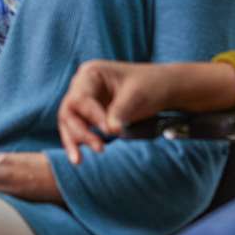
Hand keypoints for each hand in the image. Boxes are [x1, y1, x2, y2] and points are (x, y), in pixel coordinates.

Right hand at [56, 61, 170, 163]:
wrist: (165, 88)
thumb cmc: (150, 85)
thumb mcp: (136, 96)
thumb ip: (120, 112)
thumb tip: (110, 131)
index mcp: (91, 73)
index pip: (80, 98)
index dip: (92, 116)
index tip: (108, 130)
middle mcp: (83, 86)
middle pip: (69, 111)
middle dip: (80, 132)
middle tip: (99, 148)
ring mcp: (86, 101)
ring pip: (69, 123)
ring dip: (74, 141)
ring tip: (79, 160)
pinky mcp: (91, 115)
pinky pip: (79, 129)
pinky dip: (79, 142)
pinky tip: (78, 157)